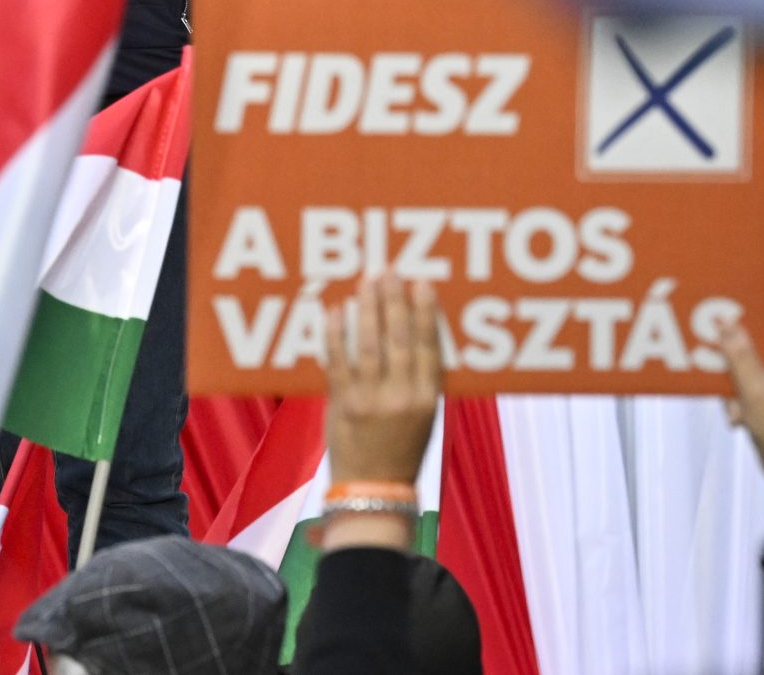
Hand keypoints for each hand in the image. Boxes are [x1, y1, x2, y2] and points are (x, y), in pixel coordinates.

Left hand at [321, 275, 441, 552]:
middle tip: (388, 272)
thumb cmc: (402, 450)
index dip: (425, 313)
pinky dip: (335, 334)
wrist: (373, 491)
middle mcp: (401, 398)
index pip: (428, 347)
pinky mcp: (342, 405)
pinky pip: (338, 362)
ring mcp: (369, 401)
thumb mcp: (425, 417)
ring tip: (366, 282)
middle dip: (393, 301)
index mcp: (427, 400)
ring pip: (368, 345)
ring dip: (367, 309)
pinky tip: (334, 311)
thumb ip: (420, 378)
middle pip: (398, 339)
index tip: (422, 284)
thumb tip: (413, 331)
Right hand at [720, 309, 763, 533]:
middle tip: (714, 352)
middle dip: (735, 351)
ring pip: (752, 359)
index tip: (722, 306)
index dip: (749, 308)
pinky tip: (739, 413)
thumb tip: (726, 323)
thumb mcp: (755, 392)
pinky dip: (741, 392)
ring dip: (736, 377)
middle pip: (760, 337)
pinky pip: (754, 378)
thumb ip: (740, 355)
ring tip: (733, 399)